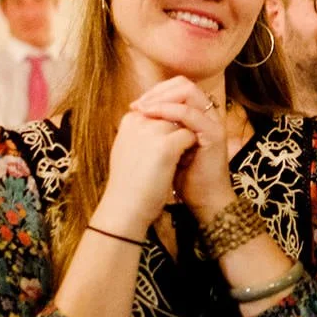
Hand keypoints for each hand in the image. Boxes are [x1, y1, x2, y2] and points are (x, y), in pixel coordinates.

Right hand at [94, 85, 199, 233]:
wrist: (125, 208)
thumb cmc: (129, 183)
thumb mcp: (130, 149)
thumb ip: (143, 131)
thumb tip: (162, 121)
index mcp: (130, 120)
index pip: (160, 108)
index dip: (170, 123)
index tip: (167, 144)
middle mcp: (139, 120)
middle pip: (172, 112)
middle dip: (181, 127)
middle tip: (176, 151)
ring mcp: (152, 131)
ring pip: (183, 121)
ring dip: (186, 137)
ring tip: (178, 158)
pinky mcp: (165, 145)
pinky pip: (189, 135)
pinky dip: (191, 148)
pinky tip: (183, 162)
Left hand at [130, 76, 236, 218]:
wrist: (203, 200)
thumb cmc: (184, 176)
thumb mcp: (167, 146)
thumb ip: (160, 128)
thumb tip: (137, 114)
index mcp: (199, 115)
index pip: (178, 88)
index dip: (156, 92)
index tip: (135, 105)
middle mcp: (208, 114)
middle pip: (184, 84)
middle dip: (158, 91)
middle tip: (138, 104)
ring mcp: (213, 123)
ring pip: (189, 93)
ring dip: (161, 98)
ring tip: (142, 108)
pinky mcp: (214, 135)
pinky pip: (190, 114)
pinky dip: (169, 111)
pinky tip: (153, 117)